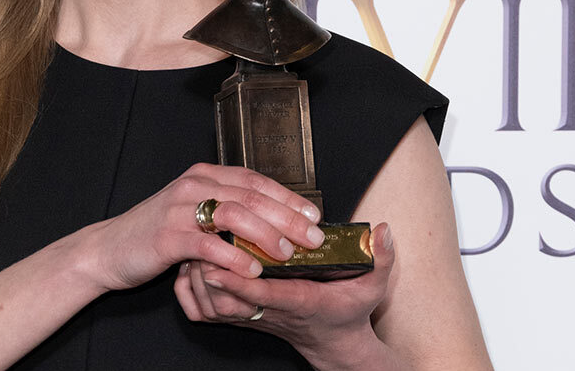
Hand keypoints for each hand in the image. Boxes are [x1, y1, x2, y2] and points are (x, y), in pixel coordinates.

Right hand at [81, 162, 322, 293]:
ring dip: (266, 234)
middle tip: (312, 237)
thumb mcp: (193, 212)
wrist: (110, 249)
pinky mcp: (168, 236)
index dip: (287, 197)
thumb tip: (273, 222)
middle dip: (287, 217)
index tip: (314, 214)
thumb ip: (225, 209)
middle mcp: (193, 185)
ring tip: (288, 253)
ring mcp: (179, 209)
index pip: (254, 180)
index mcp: (203, 175)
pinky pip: (208, 245)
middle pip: (250, 196)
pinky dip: (234, 257)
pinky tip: (252, 271)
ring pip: (233, 214)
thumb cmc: (158, 233)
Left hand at [173, 223, 395, 359]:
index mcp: (301, 301)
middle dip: (211, 277)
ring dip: (200, 282)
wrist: (334, 343)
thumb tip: (383, 231)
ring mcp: (257, 316)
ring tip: (191, 251)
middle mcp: (273, 311)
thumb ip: (381, 259)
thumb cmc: (348, 312)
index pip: (267, 294)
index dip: (242, 283)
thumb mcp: (373, 287)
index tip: (223, 266)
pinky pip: (211, 312)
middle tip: (196, 247)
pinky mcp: (246, 317)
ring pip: (216, 308)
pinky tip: (192, 268)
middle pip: (231, 303)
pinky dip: (197, 293)